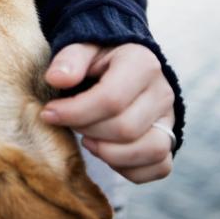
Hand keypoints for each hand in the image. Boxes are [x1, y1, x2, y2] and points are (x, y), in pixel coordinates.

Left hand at [42, 42, 175, 183]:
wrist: (121, 65)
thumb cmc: (97, 59)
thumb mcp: (82, 48)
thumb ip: (69, 59)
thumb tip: (56, 79)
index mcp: (142, 63)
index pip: (111, 99)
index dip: (75, 113)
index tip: (49, 113)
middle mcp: (162, 91)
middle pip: (127, 129)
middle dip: (89, 132)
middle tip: (70, 123)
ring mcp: (169, 118)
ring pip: (151, 150)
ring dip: (111, 154)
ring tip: (88, 140)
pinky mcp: (169, 139)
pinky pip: (159, 167)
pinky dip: (130, 169)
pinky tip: (107, 153)